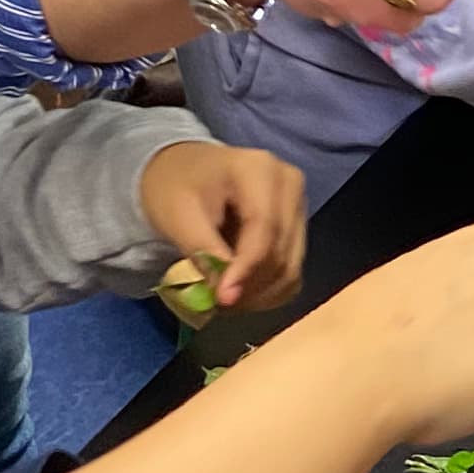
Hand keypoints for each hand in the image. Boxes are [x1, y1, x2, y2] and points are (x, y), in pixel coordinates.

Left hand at [139, 137, 307, 309]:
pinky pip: (292, 273)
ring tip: (224, 298)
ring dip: (259, 293)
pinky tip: (241, 291)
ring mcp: (299, 207)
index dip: (246, 269)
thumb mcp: (178, 215)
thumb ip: (204, 252)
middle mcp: (290, 184)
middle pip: (281, 252)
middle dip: (249, 286)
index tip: (222, 299)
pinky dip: (268, 292)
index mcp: (259, 169)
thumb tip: (228, 296)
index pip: (264, 228)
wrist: (183, 171)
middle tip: (215, 303)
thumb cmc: (174, 187)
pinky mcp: (298, 228)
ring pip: (290, 268)